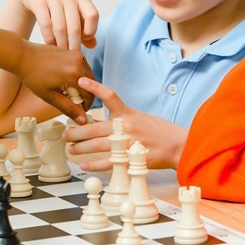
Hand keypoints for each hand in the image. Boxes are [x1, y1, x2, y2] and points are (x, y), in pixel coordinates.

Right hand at [14, 0, 98, 49]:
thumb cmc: (60, 1)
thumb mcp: (74, 9)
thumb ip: (85, 26)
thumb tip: (93, 45)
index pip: (92, 15)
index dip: (91, 30)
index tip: (85, 40)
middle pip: (75, 26)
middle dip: (74, 45)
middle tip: (72, 58)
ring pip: (60, 27)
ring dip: (61, 44)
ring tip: (61, 54)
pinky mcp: (38, 1)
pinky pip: (46, 24)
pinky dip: (49, 38)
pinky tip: (50, 46)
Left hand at [16, 41, 95, 122]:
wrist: (23, 56)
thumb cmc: (33, 76)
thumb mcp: (50, 96)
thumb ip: (68, 108)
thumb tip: (83, 120)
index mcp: (74, 74)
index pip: (90, 95)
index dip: (85, 106)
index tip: (78, 111)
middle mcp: (79, 62)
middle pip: (92, 85)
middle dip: (84, 95)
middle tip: (70, 101)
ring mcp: (77, 55)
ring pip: (88, 77)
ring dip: (82, 86)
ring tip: (66, 91)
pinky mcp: (74, 52)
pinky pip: (82, 68)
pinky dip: (78, 77)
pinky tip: (64, 81)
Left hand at [64, 77, 186, 170]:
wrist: (178, 146)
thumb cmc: (159, 132)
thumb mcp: (141, 118)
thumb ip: (122, 118)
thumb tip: (103, 121)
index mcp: (128, 114)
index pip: (110, 96)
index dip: (95, 87)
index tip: (81, 81)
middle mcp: (126, 127)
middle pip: (95, 127)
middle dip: (77, 131)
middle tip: (65, 134)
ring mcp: (128, 143)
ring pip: (98, 145)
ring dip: (81, 148)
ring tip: (71, 149)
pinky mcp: (131, 159)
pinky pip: (108, 162)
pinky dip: (94, 164)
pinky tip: (84, 164)